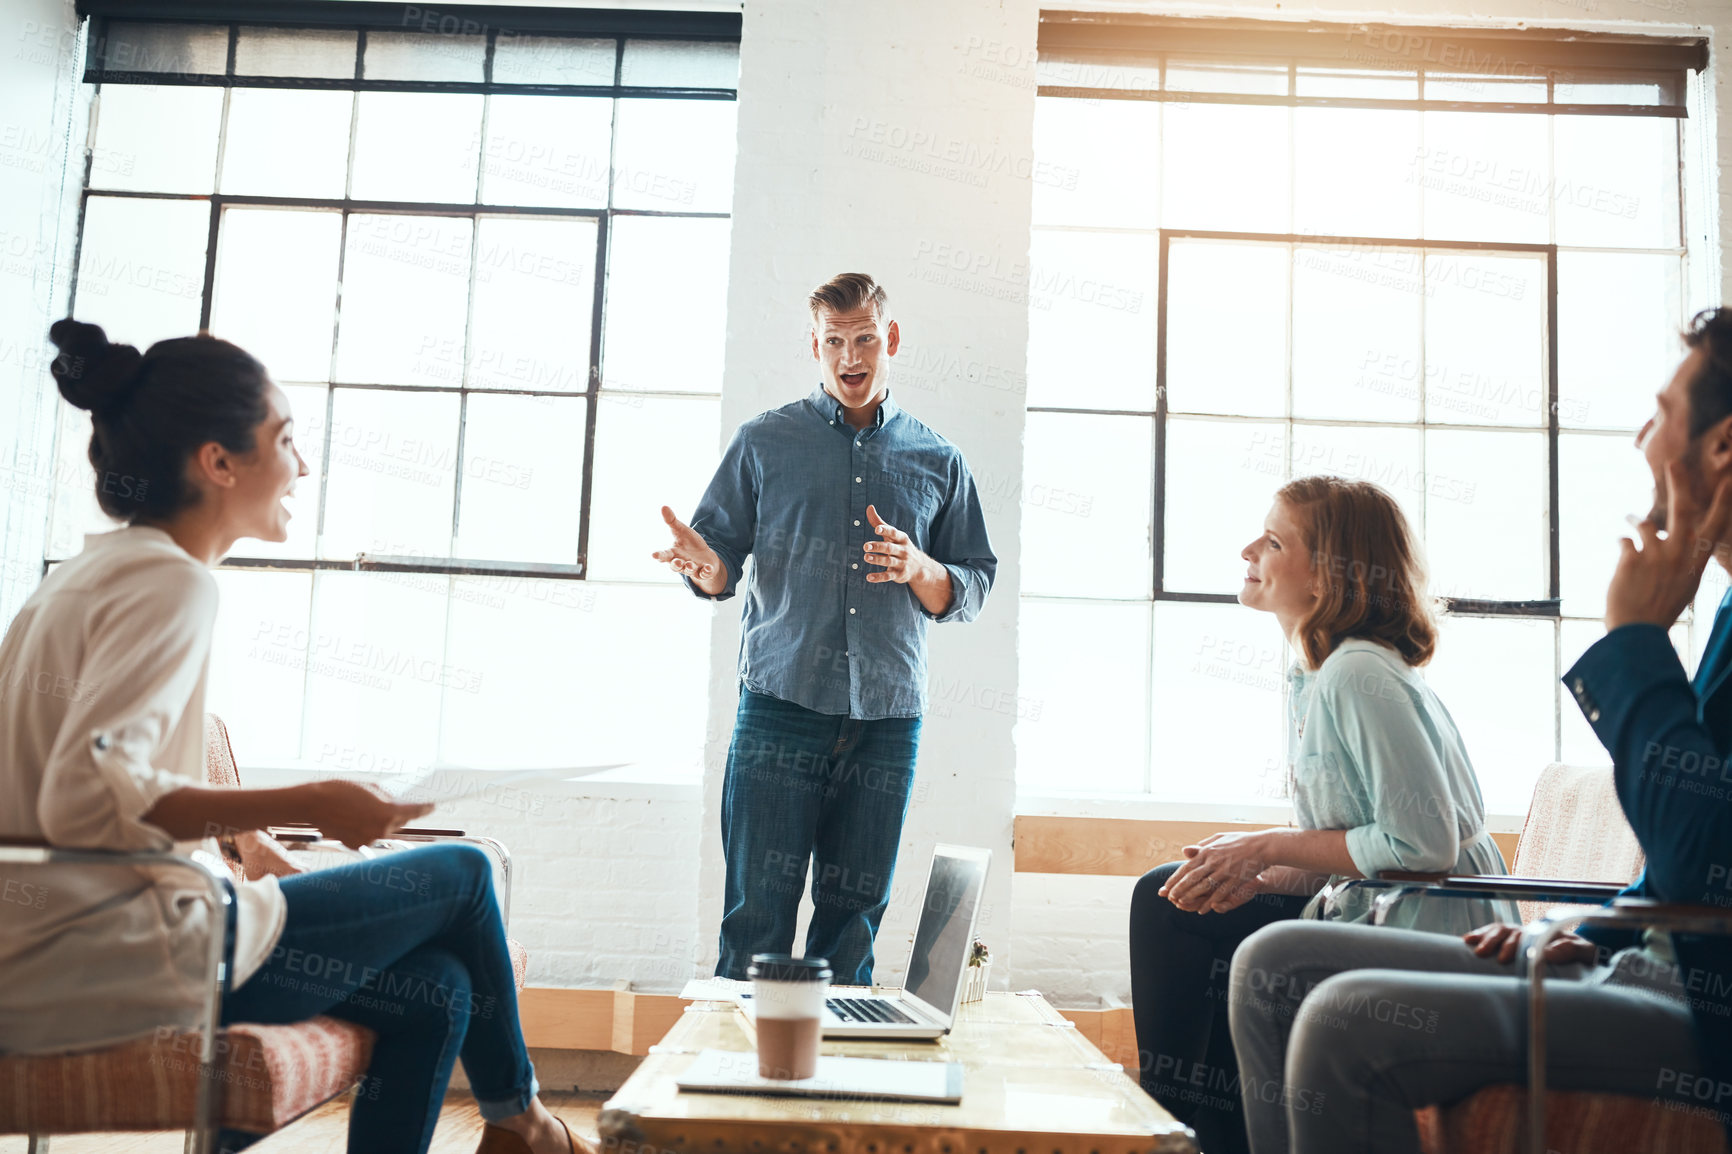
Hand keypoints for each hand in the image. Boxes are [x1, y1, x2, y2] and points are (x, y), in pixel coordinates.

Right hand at [298, 781, 433, 849]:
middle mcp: (381, 830)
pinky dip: (369, 828)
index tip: (433, 804)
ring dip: (385, 822)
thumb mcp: (370, 787)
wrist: (313, 803)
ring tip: (384, 810)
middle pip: (400, 822)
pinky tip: (366, 819)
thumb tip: (397, 801)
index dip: (426, 808)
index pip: (415, 812)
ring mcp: (368, 839)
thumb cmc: (341, 790)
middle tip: (411, 806)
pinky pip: (369, 836)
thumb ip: (386, 796)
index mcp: (389, 813)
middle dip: (404, 814)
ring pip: (384, 830)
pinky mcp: (356, 845)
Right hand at [650, 506, 724, 594]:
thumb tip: (663, 506)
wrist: (705, 555)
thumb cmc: (689, 543)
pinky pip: (704, 574)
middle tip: (677, 562)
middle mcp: (681, 562)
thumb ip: (671, 521)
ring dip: (689, 568)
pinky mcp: (703, 572)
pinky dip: (705, 572)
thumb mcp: (681, 530)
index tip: (653, 555)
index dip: (659, 555)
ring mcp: (692, 568)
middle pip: (675, 566)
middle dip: (675, 565)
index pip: (664, 555)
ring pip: (688, 571)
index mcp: (674, 552)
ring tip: (691, 564)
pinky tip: (707, 568)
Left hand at [862, 504, 936, 584]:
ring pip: (889, 561)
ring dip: (877, 560)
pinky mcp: (899, 575)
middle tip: (865, 546)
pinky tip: (869, 577)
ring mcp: (901, 563)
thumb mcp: (893, 535)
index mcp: (901, 538)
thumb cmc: (901, 547)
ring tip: (866, 557)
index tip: (876, 529)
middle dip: (878, 547)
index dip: (885, 530)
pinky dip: (879, 577)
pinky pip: (888, 576)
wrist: (920, 567)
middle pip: (889, 548)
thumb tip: (869, 507)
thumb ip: (879, 522)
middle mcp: (903, 550)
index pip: (893, 533)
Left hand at [1160, 832, 1271, 913]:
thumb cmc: (1240, 841)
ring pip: (1204, 886)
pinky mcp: (1235, 879)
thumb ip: (1201, 846)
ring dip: (1191, 896)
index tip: (1166, 887)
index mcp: (1208, 851)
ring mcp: (1225, 871)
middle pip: (1192, 877)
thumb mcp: (1218, 838)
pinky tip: (1204, 909)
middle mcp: (1214, 861)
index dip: (1175, 878)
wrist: (1263, 845)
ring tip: (1181, 903)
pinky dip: (1211, 901)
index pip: (1187, 867)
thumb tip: (1184, 850)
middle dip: (1179, 889)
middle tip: (1170, 898)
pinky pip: (1221, 893)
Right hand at [1463, 922, 1597, 966]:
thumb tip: (1546, 953)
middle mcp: (1530, 931)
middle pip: (1510, 932)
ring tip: (1475, 949)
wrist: (1582, 955)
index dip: (1515, 945)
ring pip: (1500, 931)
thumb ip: (1570, 949)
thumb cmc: (1583, 954)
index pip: (1528, 935)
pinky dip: (1480, 934)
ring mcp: (1520, 935)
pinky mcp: (1512, 942)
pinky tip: (1467, 940)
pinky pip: (1493, 932)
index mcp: (1547, 933)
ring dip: (1486, 938)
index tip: (1504, 958)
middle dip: (1497, 942)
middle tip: (1488, 955)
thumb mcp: (1585, 951)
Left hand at [1606, 461, 1731, 630]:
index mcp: (1696, 562)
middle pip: (1682, 511)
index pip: (1715, 527)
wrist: (1636, 633)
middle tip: (1672, 463)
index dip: (1722, 503)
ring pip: (1644, 523)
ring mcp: (1656, 555)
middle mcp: (1680, 555)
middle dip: (1678, 484)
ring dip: (1635, 518)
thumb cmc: (1659, 610)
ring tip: (1629, 518)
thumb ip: (1680, 559)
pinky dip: (1621, 543)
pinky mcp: (1631, 557)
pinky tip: (1621, 552)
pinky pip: (1624, 540)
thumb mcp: (1682, 585)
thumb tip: (1666, 537)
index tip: (1729, 481)